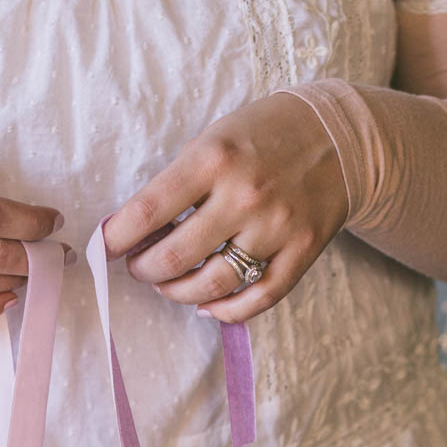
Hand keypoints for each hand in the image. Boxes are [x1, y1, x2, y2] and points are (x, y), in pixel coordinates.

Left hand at [104, 94, 348, 323]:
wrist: (341, 140)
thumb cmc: (265, 135)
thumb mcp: (214, 138)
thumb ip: (180, 182)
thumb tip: (139, 232)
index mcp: (213, 159)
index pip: (147, 211)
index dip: (116, 238)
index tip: (106, 248)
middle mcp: (244, 196)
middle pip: (175, 257)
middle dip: (146, 270)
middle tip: (140, 268)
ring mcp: (276, 228)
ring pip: (213, 285)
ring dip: (180, 293)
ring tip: (170, 285)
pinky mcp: (302, 252)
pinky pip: (259, 298)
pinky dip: (227, 311)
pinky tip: (209, 305)